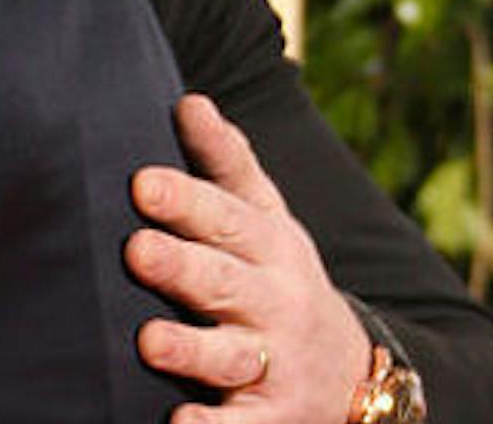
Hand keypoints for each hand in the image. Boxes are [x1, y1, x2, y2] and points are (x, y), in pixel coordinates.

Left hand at [127, 94, 371, 422]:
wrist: (356, 374)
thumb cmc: (280, 279)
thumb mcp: (267, 219)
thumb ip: (227, 163)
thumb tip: (189, 101)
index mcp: (267, 247)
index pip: (224, 218)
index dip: (185, 199)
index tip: (142, 183)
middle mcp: (272, 302)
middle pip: (222, 282)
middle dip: (181, 266)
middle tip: (136, 249)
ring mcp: (272, 363)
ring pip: (228, 355)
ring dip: (190, 350)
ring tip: (150, 342)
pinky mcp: (270, 418)